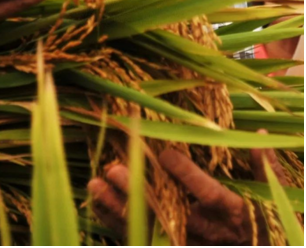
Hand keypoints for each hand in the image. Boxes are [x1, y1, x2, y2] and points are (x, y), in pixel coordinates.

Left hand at [88, 143, 287, 245]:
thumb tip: (257, 133)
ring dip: (120, 208)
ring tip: (95, 184)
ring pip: (149, 228)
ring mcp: (188, 244)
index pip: (208, 195)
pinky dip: (117, 223)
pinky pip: (142, 239)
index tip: (166, 155)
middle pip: (169, 213)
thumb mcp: (275, 200)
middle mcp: (207, 233)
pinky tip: (97, 203)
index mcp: (233, 214)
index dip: (188, 176)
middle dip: (139, 192)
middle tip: (114, 169)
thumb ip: (266, 168)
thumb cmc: (269, 227)